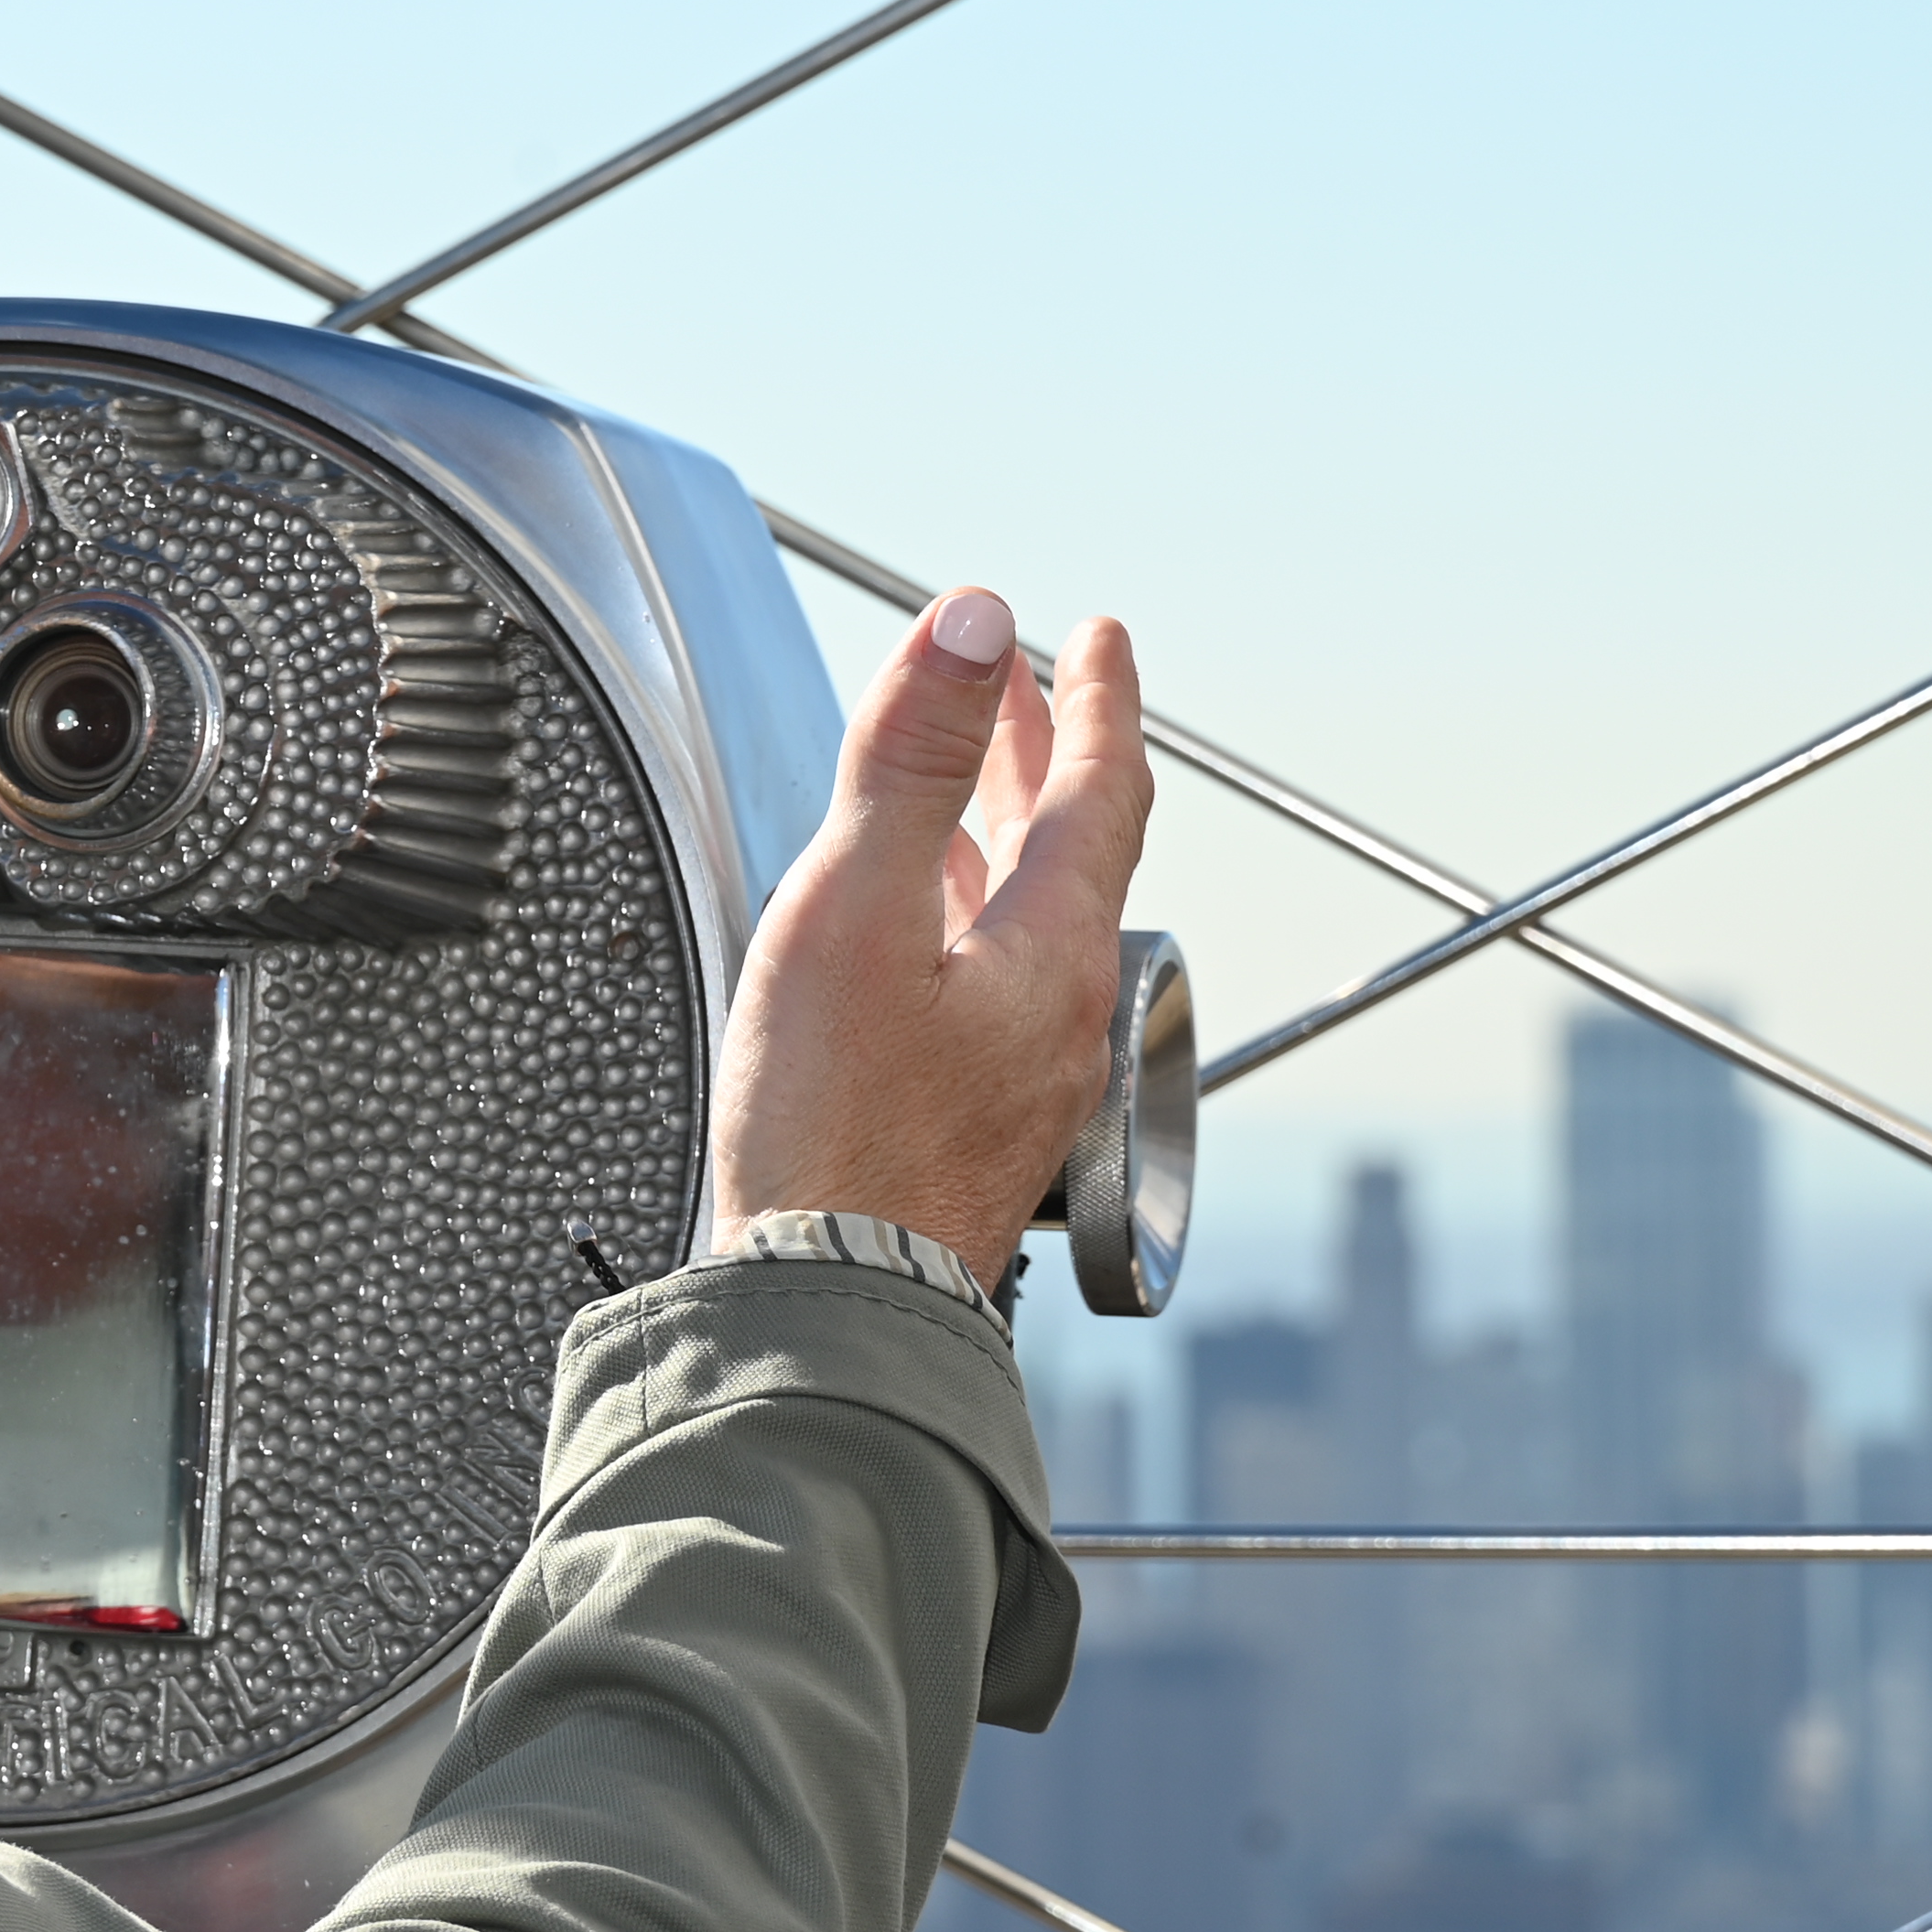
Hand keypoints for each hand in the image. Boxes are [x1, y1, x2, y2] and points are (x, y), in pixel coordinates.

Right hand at [707, 588, 1153, 1284]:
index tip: (1097, 639)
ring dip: (1001, 839)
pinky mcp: (969, 1130)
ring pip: (1026, 923)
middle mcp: (1057, 1013)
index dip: (1096, 700)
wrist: (828, 1306)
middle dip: (1045, 758)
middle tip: (1025, 691)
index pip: (1102, 791)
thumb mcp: (857, 909)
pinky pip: (985, 989)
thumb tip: (972, 625)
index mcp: (1049, 950)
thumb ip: (912, 761)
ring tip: (967, 792)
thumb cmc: (835, 1134)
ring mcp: (1020, 1079)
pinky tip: (915, 936)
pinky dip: (962, 921)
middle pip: (1070, 854)